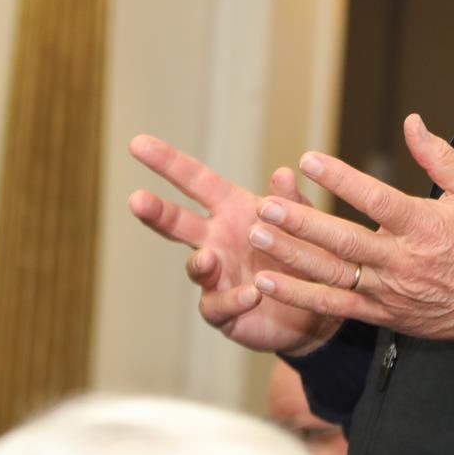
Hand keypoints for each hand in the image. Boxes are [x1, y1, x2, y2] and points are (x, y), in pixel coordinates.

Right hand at [127, 135, 342, 356]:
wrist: (316, 305)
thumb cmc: (304, 252)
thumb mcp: (304, 222)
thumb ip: (292, 203)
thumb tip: (283, 174)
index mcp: (231, 210)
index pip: (195, 181)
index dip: (168, 162)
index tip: (137, 143)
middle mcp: (216, 240)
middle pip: (178, 222)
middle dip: (156, 211)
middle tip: (136, 200)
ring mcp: (217, 277)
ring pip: (196, 267)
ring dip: (200, 263)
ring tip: (208, 259)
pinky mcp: (225, 311)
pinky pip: (221, 305)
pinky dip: (234, 300)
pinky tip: (251, 294)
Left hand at [249, 113, 453, 343]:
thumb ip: (440, 157)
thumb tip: (411, 121)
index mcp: (424, 225)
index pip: (375, 199)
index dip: (340, 179)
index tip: (308, 159)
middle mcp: (402, 260)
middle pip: (343, 240)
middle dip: (301, 222)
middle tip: (266, 205)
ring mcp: (388, 290)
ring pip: (331, 273)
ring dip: (291, 255)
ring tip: (257, 236)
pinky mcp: (381, 313)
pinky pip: (333, 304)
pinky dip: (299, 294)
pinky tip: (268, 280)